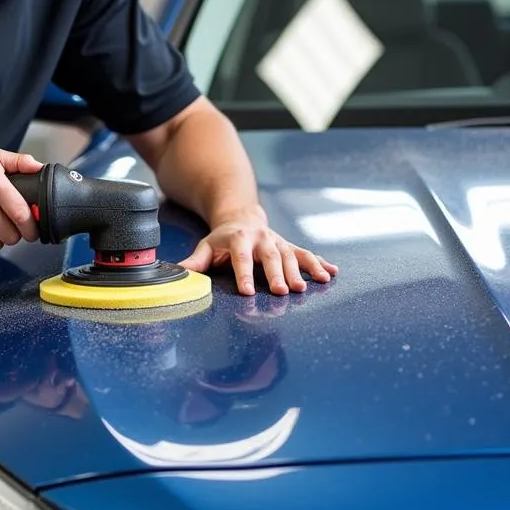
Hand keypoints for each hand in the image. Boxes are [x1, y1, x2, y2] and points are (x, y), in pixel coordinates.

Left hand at [180, 209, 337, 295]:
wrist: (242, 217)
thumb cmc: (223, 238)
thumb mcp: (206, 246)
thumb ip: (196, 261)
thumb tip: (178, 272)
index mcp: (239, 239)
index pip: (241, 258)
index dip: (244, 274)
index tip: (247, 291)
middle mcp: (262, 239)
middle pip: (270, 257)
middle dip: (277, 274)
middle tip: (282, 292)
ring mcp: (278, 241)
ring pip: (291, 255)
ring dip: (302, 271)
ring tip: (309, 286)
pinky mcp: (290, 246)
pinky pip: (306, 254)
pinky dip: (319, 263)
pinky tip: (330, 273)